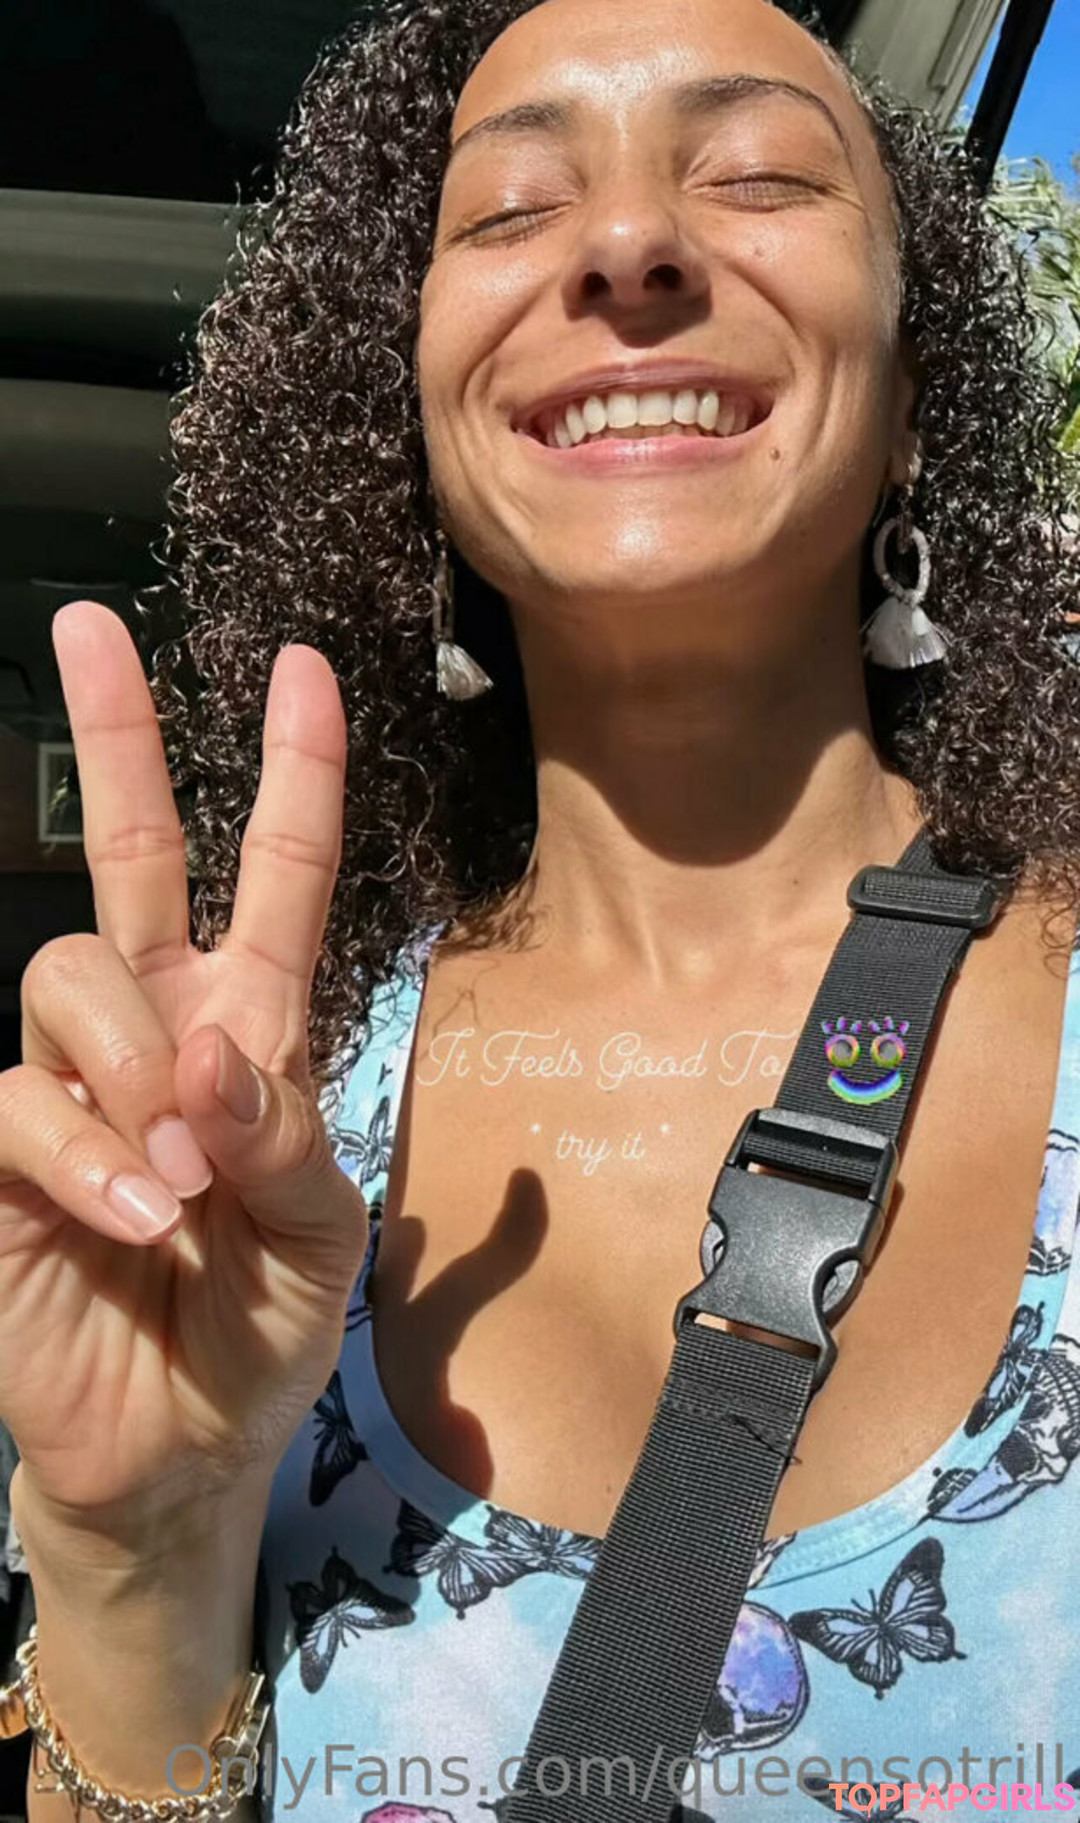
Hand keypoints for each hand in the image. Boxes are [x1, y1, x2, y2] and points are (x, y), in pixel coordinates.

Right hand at [0, 601, 367, 1538]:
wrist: (179, 1446)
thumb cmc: (263, 1331)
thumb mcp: (321, 1237)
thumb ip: (287, 1138)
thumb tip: (210, 1053)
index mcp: (255, 1028)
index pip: (273, 879)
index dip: (291, 777)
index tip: (303, 672)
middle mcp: (159, 1028)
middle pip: (124, 853)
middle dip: (117, 736)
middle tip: (87, 625)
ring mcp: (74, 1082)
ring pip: (69, 975)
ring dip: (130, 1068)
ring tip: (181, 1178)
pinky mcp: (3, 1152)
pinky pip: (17, 1100)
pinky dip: (84, 1154)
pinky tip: (136, 1216)